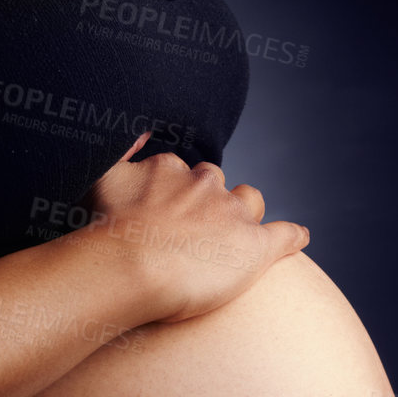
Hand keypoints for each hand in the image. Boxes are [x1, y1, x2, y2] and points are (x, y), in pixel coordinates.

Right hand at [77, 132, 309, 324]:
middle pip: (216, 183)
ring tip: (234, 235)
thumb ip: (118, 150)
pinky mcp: (256, 246)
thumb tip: (139, 130)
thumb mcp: (99, 177)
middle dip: (209, 200)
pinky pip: (285, 234)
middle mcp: (206, 185)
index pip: (179, 172)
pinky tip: (298, 238)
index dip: (173, 191)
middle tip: (192, 231)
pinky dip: (292, 236)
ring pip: (250, 201)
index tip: (162, 212)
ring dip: (245, 213)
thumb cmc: (105, 229)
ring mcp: (233, 214)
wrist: (130, 266)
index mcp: (171, 170)